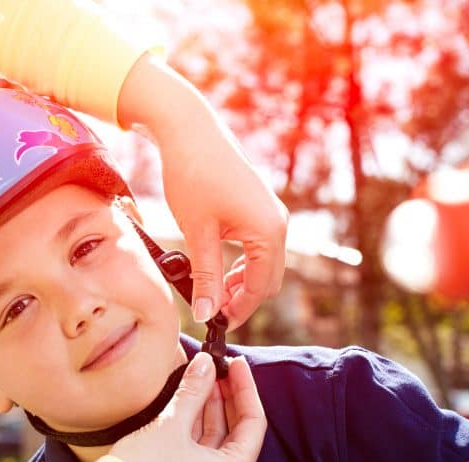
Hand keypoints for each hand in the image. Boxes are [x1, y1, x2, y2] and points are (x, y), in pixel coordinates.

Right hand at [110, 354, 265, 461]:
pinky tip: (190, 397)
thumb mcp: (172, 424)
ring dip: (210, 406)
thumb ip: (194, 391)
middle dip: (227, 396)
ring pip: (216, 436)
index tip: (236, 362)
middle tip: (218, 367)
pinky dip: (196, 421)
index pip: (254, 422)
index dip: (246, 388)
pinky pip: (200, 445)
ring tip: (203, 376)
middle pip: (237, 430)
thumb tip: (205, 363)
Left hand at [118, 56, 289, 329]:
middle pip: (269, 280)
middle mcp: (278, 224)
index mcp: (268, 232)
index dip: (239, 310)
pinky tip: (219, 268)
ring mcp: (272, 214)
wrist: (190, 131)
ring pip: (265, 265)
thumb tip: (205, 314)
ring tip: (212, 292)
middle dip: (243, 299)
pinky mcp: (260, 208)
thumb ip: (205, 276)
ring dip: (243, 282)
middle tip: (212, 311)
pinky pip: (260, 247)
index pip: (261, 288)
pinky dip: (243, 264)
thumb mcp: (197, 233)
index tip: (216, 323)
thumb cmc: (193, 176)